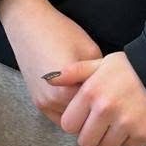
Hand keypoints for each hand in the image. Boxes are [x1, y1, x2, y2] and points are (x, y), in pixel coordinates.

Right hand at [0, 0, 102, 120]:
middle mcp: (52, 101)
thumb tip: (111, 90)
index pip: (97, 110)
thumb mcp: (90, 51)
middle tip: (107, 99)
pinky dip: (70, 111)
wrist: (28, 24)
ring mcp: (42, 103)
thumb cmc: (59, 33)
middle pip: (84, 119)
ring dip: (82, 113)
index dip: (108, 103)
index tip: (117, 97)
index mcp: (67, 91)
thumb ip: (100, 76)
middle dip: (95, 111)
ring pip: (71, 121)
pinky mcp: (37, 100)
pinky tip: (78, 96)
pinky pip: (59, 116)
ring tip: (92, 97)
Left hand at [56, 51, 145, 145]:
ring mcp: (124, 124)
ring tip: (118, 123)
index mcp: (91, 93)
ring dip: (110, 139)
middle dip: (91, 136)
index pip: (68, 124)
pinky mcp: (142, 134)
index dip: (75, 123)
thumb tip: (50, 79)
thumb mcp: (101, 63)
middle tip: (100, 125)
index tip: (84, 118)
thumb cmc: (131, 67)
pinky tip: (134, 123)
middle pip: (85, 142)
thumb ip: (75, 72)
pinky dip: (129, 139)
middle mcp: (105, 109)